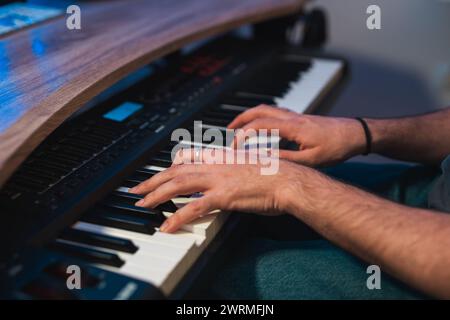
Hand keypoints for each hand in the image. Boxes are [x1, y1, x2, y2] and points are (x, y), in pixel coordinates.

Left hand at [130, 149, 311, 232]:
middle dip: (152, 180)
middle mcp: (215, 164)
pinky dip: (177, 217)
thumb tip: (224, 177)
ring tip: (142, 204)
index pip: (187, 158)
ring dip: (156, 195)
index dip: (168, 166)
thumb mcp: (249, 166)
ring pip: (177, 184)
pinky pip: (193, 208)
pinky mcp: (223, 196)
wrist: (289, 180)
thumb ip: (232, 170)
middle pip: (175, 170)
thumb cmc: (275, 175)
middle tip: (136, 189)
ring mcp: (217, 179)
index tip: (158, 173)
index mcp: (221, 156)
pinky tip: (167, 226)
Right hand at [228, 105, 365, 166]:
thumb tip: (266, 160)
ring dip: (250, 116)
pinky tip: (263, 129)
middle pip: (259, 110)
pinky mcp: (300, 118)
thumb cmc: (337, 146)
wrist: (355, 134)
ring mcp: (296, 115)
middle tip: (229, 130)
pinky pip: (275, 113)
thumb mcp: (311, 160)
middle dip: (240, 119)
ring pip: (267, 109)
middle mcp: (291, 117)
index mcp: (292, 127)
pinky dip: (262, 118)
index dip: (243, 135)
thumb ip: (286, 159)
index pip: (259, 125)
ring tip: (241, 127)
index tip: (235, 146)